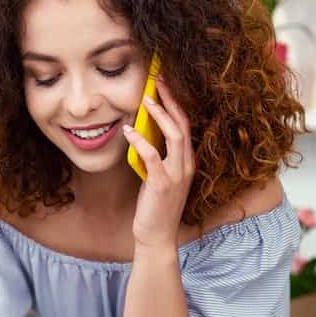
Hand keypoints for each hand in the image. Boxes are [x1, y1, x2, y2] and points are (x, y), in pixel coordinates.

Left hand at [122, 78, 194, 249]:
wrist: (157, 236)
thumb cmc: (155, 206)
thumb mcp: (157, 177)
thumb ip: (155, 157)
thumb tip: (141, 134)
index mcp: (187, 162)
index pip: (185, 125)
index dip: (176, 103)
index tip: (164, 85)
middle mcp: (187, 165)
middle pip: (183, 124)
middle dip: (171, 100)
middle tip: (158, 80)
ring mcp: (177, 175)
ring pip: (174, 136)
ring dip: (160, 115)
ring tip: (146, 100)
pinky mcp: (162, 184)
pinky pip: (153, 156)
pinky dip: (140, 141)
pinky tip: (128, 131)